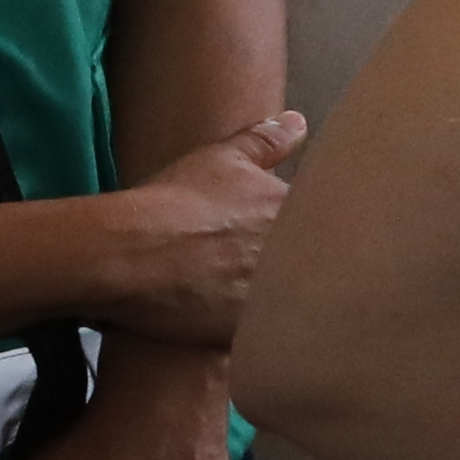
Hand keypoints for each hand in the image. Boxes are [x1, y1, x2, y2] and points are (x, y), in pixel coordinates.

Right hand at [75, 111, 304, 354]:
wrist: (128, 253)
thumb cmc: (174, 200)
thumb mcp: (222, 159)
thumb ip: (267, 142)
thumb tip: (298, 122)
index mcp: (300, 212)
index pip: (331, 223)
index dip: (310, 233)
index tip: (284, 239)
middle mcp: (300, 253)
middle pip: (321, 265)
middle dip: (304, 267)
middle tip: (254, 269)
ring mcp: (279, 295)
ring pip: (299, 303)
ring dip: (285, 301)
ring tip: (241, 298)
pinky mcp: (254, 331)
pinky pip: (272, 337)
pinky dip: (263, 334)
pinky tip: (238, 326)